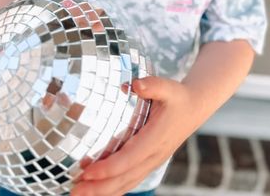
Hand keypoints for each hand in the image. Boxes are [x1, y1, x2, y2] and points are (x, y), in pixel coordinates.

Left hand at [71, 76, 197, 195]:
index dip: (108, 168)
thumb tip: (136, 84)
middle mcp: (154, 155)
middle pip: (124, 178)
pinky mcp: (148, 162)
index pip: (129, 158)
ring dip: (102, 192)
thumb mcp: (169, 87)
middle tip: (74, 190)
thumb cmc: (178, 97)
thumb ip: (153, 85)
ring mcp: (151, 162)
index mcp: (156, 138)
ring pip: (126, 183)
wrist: (194, 108)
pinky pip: (129, 180)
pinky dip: (112, 188)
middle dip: (99, 188)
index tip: (87, 171)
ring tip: (77, 193)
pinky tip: (95, 191)